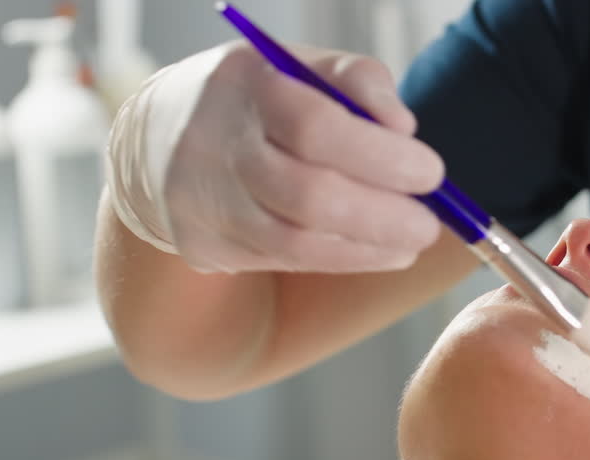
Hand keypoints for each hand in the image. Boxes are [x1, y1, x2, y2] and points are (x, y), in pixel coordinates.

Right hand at [106, 41, 445, 273]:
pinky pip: (284, 263)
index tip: (431, 174)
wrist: (158, 140)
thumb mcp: (302, 66)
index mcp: (245, 86)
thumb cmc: (257, 99)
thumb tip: (403, 127)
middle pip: (308, 196)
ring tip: (410, 242)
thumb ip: (358, 80)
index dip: (382, 157)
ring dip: (368, 248)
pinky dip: (341, 258)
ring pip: (296, 243)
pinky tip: (376, 251)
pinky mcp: (204, 245)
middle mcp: (216, 146)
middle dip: (383, 216)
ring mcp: (204, 202)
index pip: (317, 127)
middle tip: (429, 224)